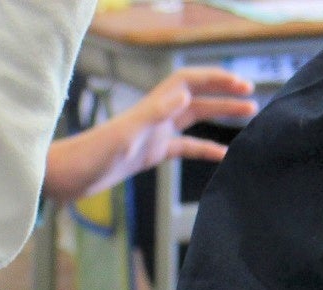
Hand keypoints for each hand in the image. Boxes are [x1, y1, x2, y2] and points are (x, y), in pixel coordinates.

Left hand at [41, 69, 258, 204]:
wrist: (68, 177)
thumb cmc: (91, 157)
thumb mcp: (125, 136)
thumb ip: (154, 115)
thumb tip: (184, 94)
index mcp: (151, 109)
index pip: (189, 83)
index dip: (215, 79)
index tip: (240, 84)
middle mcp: (155, 117)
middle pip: (197, 98)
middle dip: (225, 95)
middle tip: (253, 97)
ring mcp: (153, 135)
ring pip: (194, 119)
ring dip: (219, 116)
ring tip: (249, 117)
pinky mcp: (149, 154)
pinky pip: (184, 147)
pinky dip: (205, 149)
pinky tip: (223, 157)